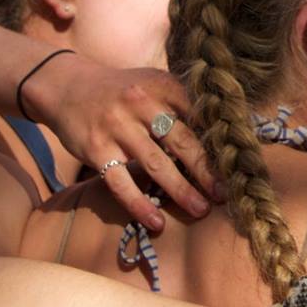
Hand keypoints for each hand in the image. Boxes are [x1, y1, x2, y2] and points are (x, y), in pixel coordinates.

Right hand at [28, 56, 220, 230]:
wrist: (67, 86)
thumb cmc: (122, 91)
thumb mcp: (153, 84)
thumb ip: (184, 103)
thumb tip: (227, 132)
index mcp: (163, 85)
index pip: (199, 115)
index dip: (219, 141)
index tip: (239, 164)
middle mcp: (141, 102)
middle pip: (182, 141)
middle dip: (207, 171)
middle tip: (227, 193)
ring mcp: (117, 126)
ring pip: (156, 164)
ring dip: (181, 190)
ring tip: (201, 210)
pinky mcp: (96, 149)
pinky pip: (121, 183)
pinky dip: (139, 205)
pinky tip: (156, 222)